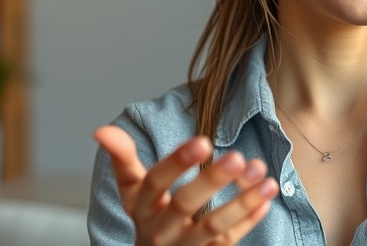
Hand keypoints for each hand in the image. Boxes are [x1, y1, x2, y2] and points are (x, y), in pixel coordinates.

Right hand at [94, 126, 278, 245]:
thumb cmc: (149, 215)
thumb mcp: (132, 190)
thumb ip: (122, 158)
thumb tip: (100, 131)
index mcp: (142, 207)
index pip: (155, 182)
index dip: (177, 162)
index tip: (203, 140)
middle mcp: (160, 230)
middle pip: (185, 204)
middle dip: (212, 181)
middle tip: (239, 157)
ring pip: (214, 228)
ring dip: (242, 202)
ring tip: (266, 177)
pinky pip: (229, 242)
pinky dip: (249, 220)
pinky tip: (266, 198)